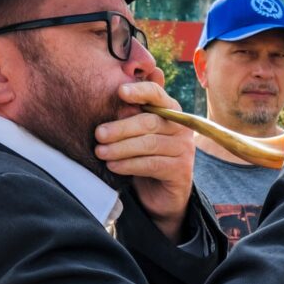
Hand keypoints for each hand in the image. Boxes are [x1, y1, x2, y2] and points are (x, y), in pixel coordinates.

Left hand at [95, 81, 193, 241]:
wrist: (161, 192)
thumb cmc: (144, 155)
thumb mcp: (136, 133)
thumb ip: (129, 114)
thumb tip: (109, 99)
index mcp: (170, 110)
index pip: (156, 94)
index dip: (139, 91)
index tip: (120, 92)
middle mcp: (181, 127)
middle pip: (149, 122)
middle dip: (121, 128)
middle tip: (98, 134)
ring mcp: (184, 149)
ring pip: (149, 144)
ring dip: (121, 148)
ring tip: (101, 152)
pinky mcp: (181, 170)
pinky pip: (152, 164)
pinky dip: (130, 165)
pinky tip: (113, 166)